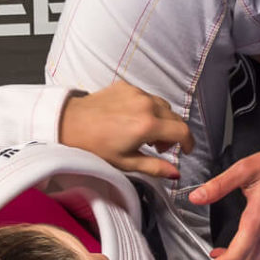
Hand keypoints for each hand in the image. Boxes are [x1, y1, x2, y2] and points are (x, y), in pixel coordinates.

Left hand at [59, 81, 188, 181]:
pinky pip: (146, 96)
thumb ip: (155, 167)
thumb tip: (174, 173)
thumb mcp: (126, 162)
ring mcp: (137, 93)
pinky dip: (146, 108)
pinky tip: (132, 119)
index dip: (189, 143)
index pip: (183, 131)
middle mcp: (145, 105)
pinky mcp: (127, 86)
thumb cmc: (94, 145)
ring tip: (145, 133)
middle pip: (175, 117)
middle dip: (173, 133)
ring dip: (161, 119)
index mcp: (147, 125)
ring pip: (162, 105)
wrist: (70, 123)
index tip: (185, 150)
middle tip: (159, 147)